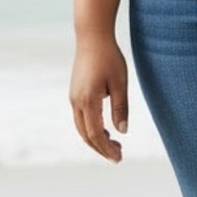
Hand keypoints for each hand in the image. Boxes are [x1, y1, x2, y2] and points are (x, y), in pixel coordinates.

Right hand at [69, 34, 128, 163]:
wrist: (92, 37)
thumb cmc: (109, 58)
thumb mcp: (120, 83)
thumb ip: (120, 109)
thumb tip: (122, 132)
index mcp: (88, 101)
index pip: (96, 134)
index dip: (107, 149)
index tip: (119, 158)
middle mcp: (76, 102)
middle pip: (86, 135)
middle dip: (101, 148)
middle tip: (118, 157)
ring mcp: (73, 98)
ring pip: (82, 128)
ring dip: (96, 140)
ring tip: (114, 145)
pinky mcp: (75, 93)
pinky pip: (81, 118)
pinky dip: (91, 129)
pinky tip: (105, 129)